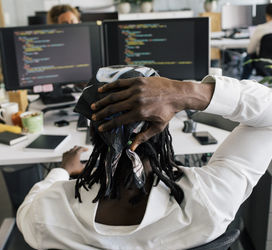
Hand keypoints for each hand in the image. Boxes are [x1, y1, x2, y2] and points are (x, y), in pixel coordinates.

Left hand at [60, 146, 87, 175]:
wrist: (65, 171)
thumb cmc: (72, 169)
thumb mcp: (82, 167)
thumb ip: (85, 164)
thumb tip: (87, 163)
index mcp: (77, 153)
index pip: (81, 148)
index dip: (85, 148)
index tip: (86, 149)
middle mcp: (71, 152)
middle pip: (76, 147)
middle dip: (80, 148)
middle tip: (82, 150)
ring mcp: (67, 154)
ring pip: (71, 149)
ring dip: (75, 149)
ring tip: (77, 151)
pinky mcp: (64, 156)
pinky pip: (67, 152)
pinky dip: (69, 152)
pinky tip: (70, 154)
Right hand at [91, 77, 213, 150]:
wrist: (178, 94)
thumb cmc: (168, 111)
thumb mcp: (158, 127)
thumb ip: (143, 136)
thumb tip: (132, 147)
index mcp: (140, 114)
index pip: (119, 120)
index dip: (107, 125)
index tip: (100, 128)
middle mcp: (136, 101)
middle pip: (113, 108)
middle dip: (101, 114)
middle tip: (93, 117)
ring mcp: (136, 90)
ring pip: (114, 96)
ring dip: (102, 101)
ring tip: (94, 106)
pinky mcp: (137, 81)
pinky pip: (120, 83)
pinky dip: (109, 86)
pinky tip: (101, 89)